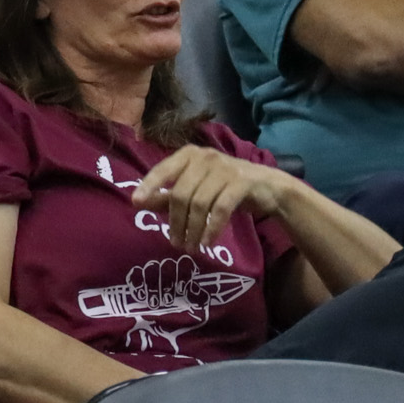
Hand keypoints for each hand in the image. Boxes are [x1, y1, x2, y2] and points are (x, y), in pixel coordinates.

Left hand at [129, 146, 287, 255]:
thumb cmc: (224, 187)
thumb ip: (166, 196)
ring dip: (192, 229)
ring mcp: (225, 168)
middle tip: (175, 243)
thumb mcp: (194, 190)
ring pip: (200, 204)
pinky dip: (211, 228)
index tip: (135, 202)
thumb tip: (137, 201)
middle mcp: (205, 157)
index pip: (163, 170)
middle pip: (181, 193)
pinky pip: (220, 209)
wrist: (268, 187)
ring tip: (190, 247)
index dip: (149, 185)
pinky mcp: (242, 182)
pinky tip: (206, 243)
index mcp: (189, 155)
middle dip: (176, 222)